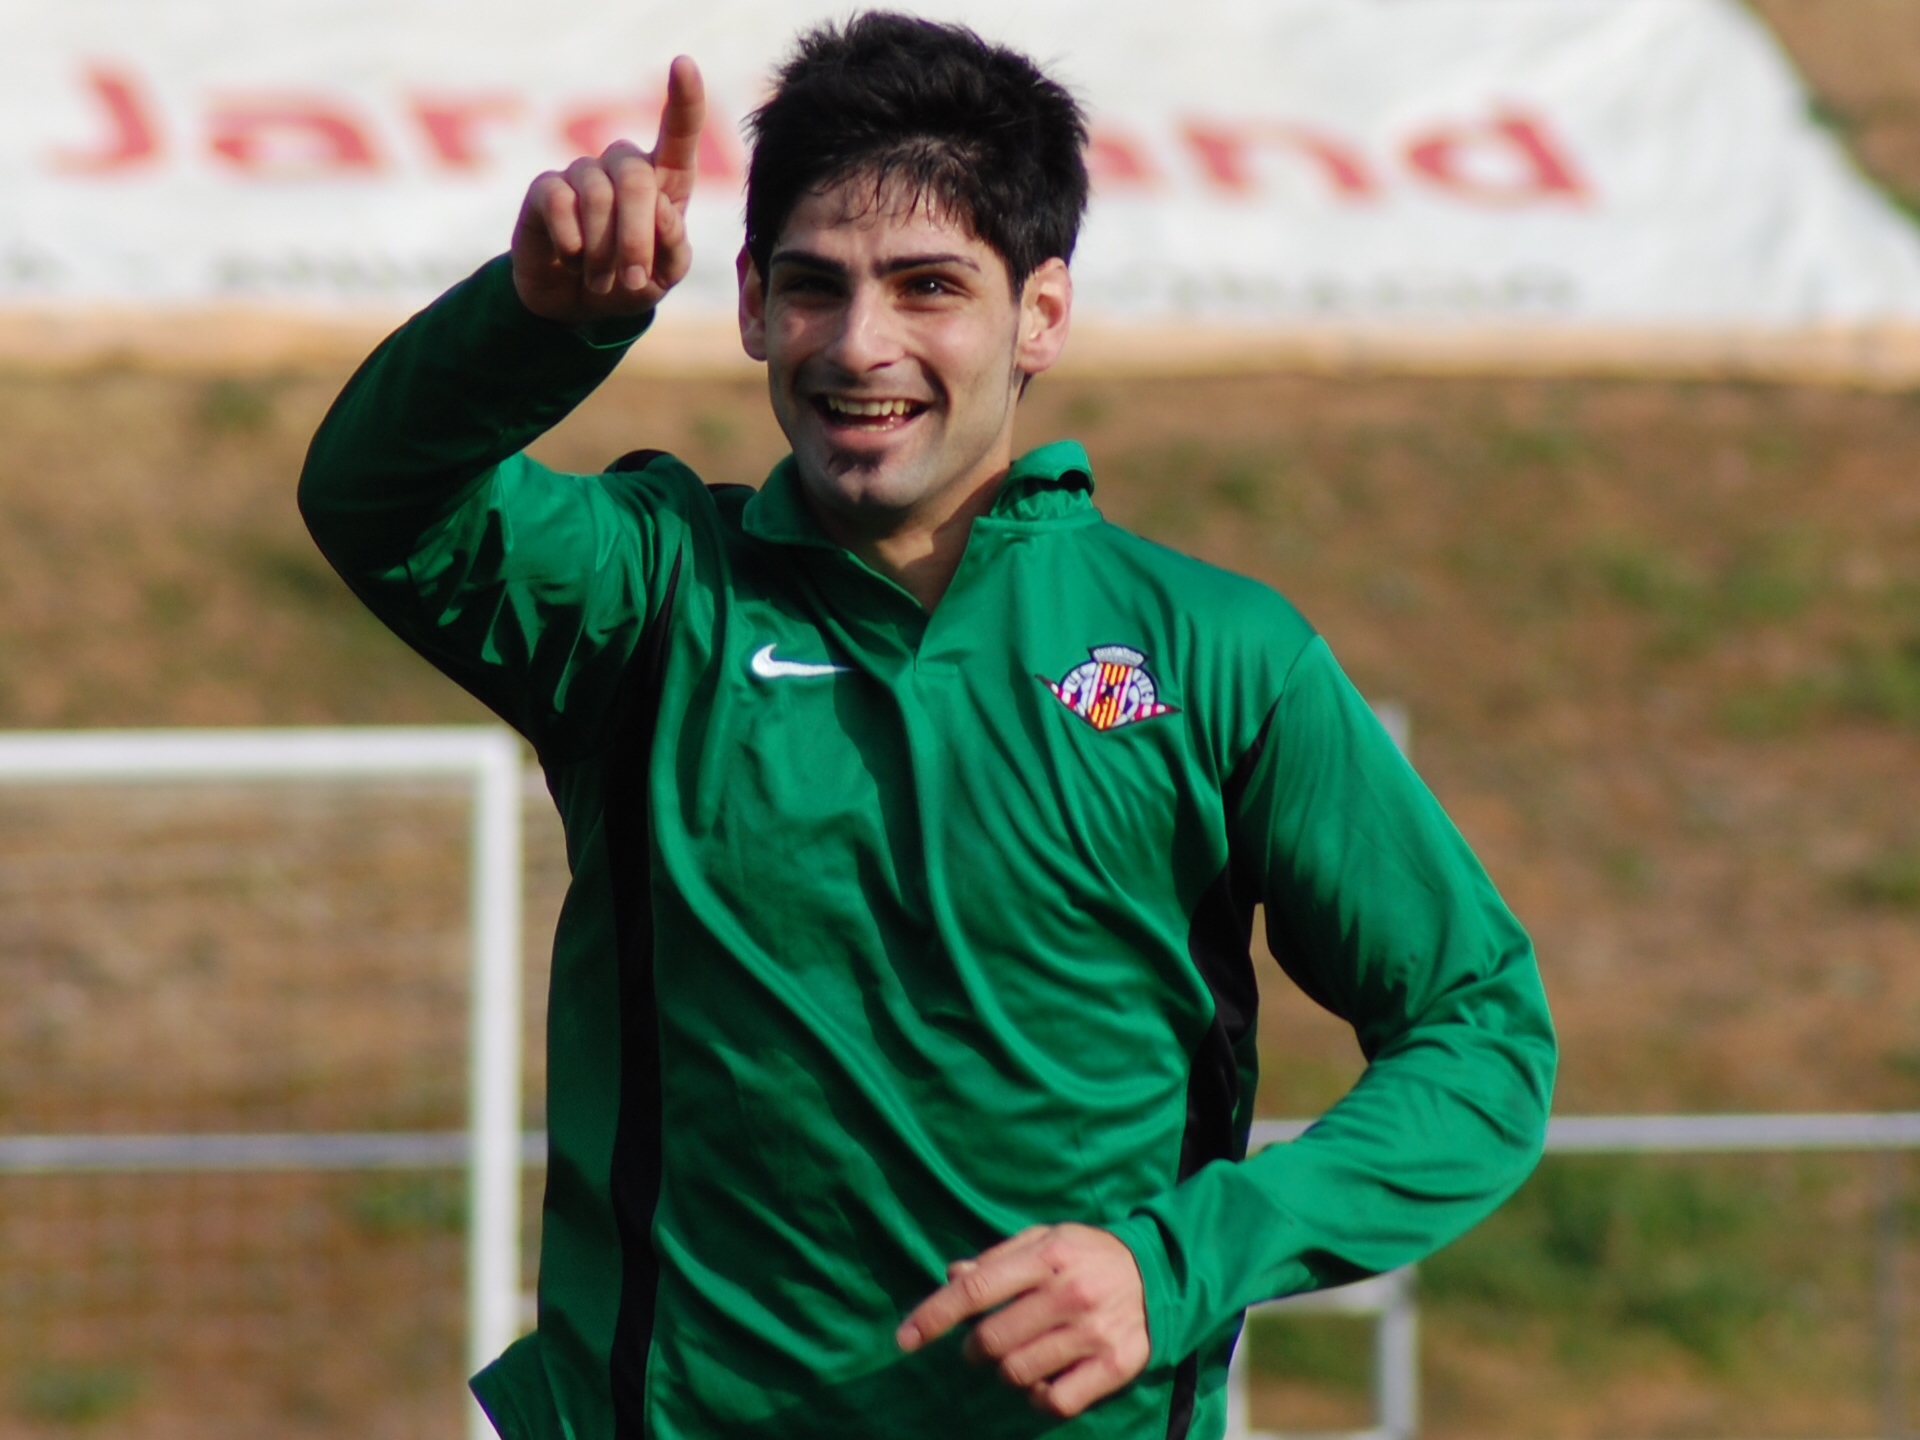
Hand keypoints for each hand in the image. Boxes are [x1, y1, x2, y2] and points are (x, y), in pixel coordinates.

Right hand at [511, 55, 704, 324]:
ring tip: (601, 280)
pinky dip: (571, 239)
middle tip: (634, 279)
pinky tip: (572, 256)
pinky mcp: (546, 189)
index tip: (684, 64)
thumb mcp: (665, 277)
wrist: (576, 304)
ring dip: (604, 250)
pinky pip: (560, 202)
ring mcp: (582, 174)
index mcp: (664, 180)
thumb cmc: (630, 282)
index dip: (684, 99)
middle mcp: (623, 167)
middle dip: (636, 238)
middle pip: (636, 179)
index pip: (678, 132)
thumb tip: (663, 212)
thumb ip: (674, 250)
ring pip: (598, 196)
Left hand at [896, 1224, 1150, 1418]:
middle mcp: (1070, 1292)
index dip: (933, 1316)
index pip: (976, 1290)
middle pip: (992, 1341)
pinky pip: (1056, 1403)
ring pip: (1018, 1374)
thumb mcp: (1045, 1240)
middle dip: (975, 1349)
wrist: (1162, 1273)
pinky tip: (1048, 1379)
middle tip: (984, 1345)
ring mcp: (1094, 1332)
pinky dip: (1041, 1399)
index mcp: (1047, 1255)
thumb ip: (998, 1258)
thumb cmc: (1087, 1254)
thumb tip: (952, 1275)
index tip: (904, 1339)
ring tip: (1022, 1356)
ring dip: (1008, 1372)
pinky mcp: (1115, 1365)